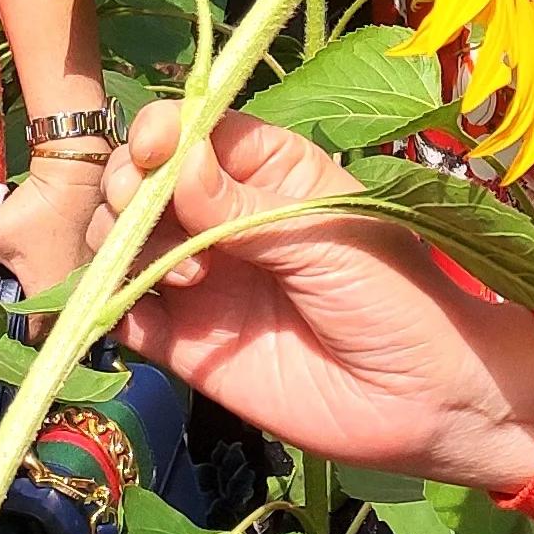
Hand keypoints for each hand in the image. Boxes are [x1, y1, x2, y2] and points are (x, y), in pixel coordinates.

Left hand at [0, 156, 109, 315]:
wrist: (75, 177)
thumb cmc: (40, 210)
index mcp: (49, 305)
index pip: (19, 336)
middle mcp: (71, 301)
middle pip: (33, 318)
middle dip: (11, 304)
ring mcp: (82, 285)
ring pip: (47, 298)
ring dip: (28, 288)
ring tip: (11, 266)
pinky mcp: (86, 267)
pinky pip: (60, 282)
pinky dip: (43, 274)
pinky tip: (30, 255)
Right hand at [89, 103, 533, 491]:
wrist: (423, 402)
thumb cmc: (396, 297)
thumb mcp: (326, 238)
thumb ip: (245, 207)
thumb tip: (175, 161)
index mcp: (266, 171)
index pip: (193, 131)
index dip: (163, 132)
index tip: (153, 150)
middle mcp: (220, 217)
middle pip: (140, 180)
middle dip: (128, 186)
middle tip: (147, 215)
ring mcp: (200, 278)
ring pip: (121, 241)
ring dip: (121, 244)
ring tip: (184, 276)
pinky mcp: (187, 342)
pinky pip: (126, 315)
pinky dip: (111, 305)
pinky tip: (134, 310)